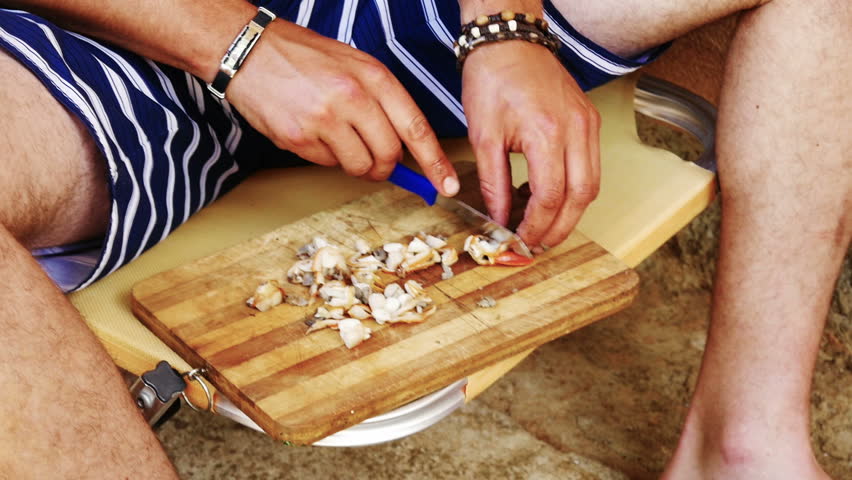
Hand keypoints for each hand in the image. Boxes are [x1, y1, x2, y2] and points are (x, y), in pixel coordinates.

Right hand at [228, 20, 458, 195]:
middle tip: (377, 164)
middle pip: (389, 155)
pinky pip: (327, 165)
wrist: (248, 50)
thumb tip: (402, 147)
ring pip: (359, 167)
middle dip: (386, 168)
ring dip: (355, 165)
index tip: (446, 184)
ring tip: (338, 141)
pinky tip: (313, 133)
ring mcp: (325, 119)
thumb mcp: (354, 65)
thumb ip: (381, 103)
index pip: (415, 127)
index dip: (435, 162)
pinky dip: (325, 157)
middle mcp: (353, 97)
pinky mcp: (299, 138)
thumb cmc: (304, 57)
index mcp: (373, 76)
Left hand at [462, 41, 600, 248]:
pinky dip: (574, 187)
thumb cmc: (492, 80)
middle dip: (561, 227)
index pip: (550, 196)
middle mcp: (576, 130)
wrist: (509, 42)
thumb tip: (499, 217)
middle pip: (581, 196)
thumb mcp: (483, 136)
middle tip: (539, 243)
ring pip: (592, 184)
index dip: (537, 225)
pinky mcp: (589, 119)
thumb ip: (493, 182)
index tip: (521, 240)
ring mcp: (587, 124)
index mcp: (547, 133)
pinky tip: (550, 195)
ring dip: (572, 211)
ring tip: (546, 226)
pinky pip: (591, 164)